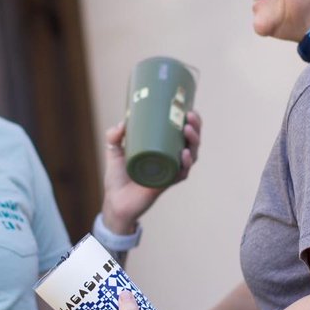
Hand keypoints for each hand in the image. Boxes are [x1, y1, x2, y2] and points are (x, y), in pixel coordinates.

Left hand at [100, 110, 201, 231]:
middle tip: (189, 116)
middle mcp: (171, 160)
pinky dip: (185, 164)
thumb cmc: (118, 178)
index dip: (191, 121)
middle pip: (191, 142)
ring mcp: (170, 172)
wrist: (114, 201)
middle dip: (196, 127)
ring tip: (187, 130)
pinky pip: (182, 173)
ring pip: (191, 155)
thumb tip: (124, 122)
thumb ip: (114, 136)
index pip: (182, 133)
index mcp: (164, 149)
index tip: (189, 108)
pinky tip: (186, 154)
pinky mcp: (167, 183)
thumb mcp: (114, 151)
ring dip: (194, 142)